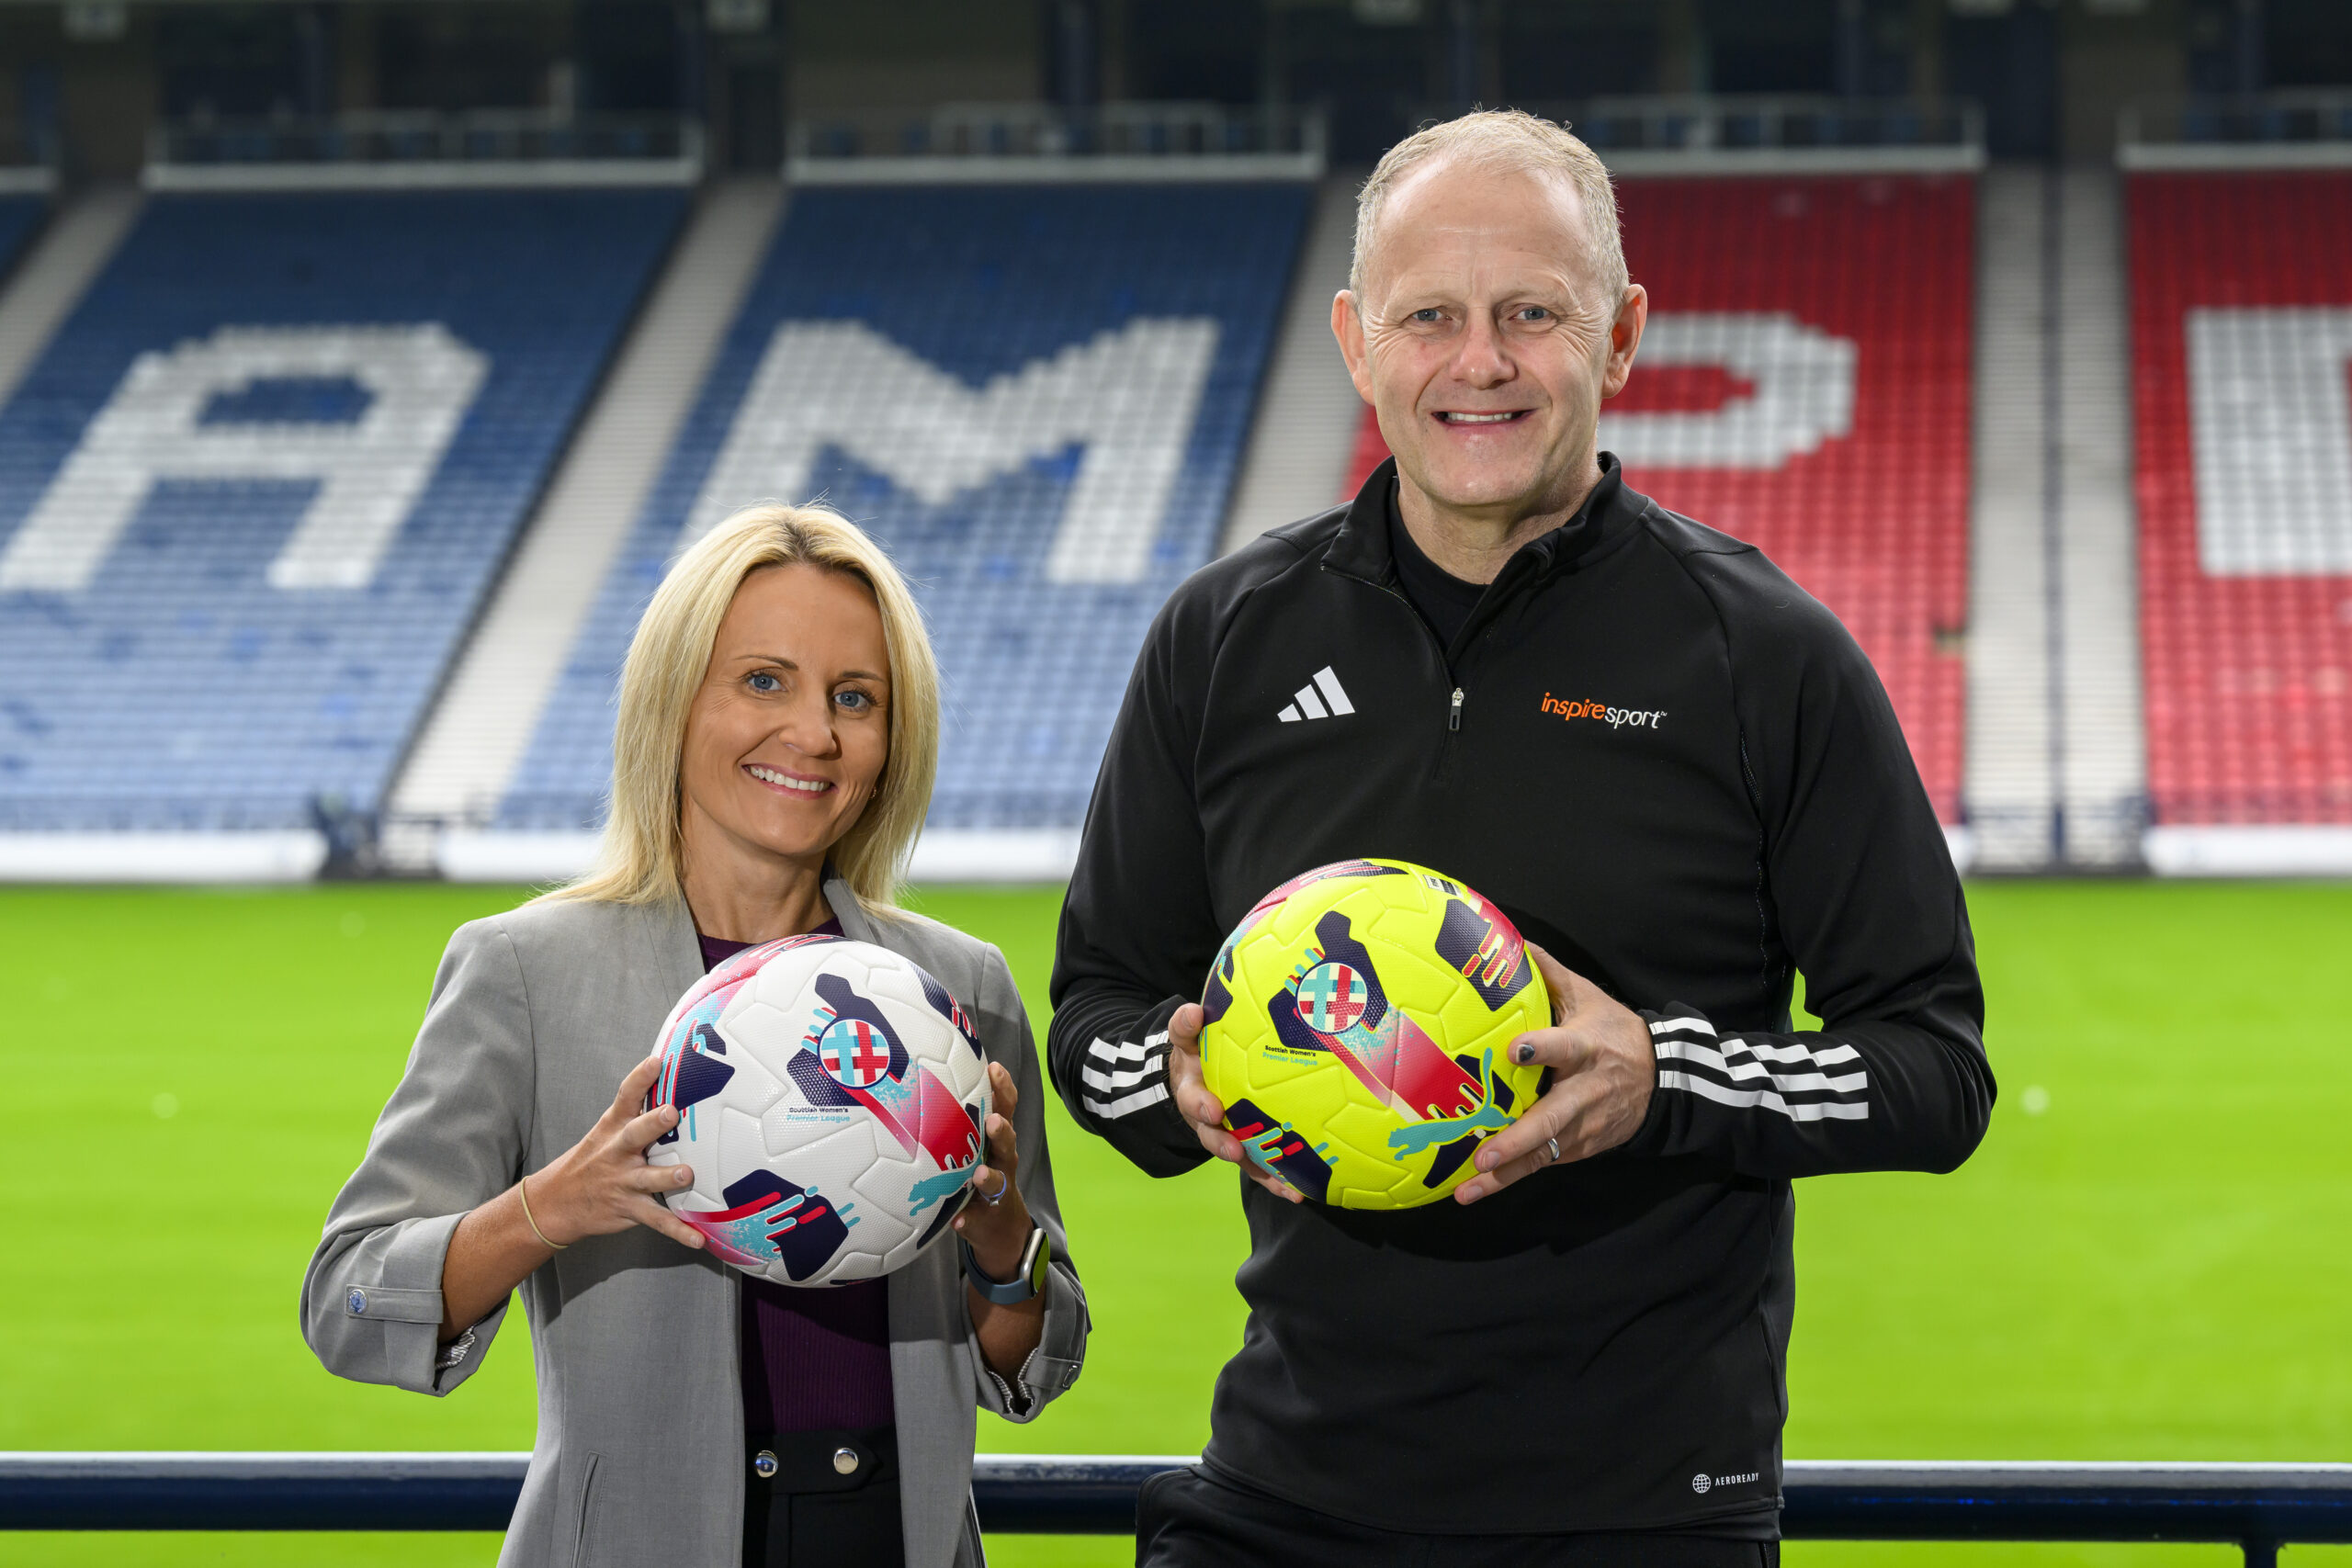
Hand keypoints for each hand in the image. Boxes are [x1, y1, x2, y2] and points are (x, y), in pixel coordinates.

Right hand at [530, 1055, 706, 1250]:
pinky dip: (679, 1231)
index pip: (626, 1097)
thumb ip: (637, 1111)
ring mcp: (623, 1182)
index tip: (657, 1061)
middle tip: (670, 1113)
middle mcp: (617, 1152)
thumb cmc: (592, 1160)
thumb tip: (675, 1083)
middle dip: (652, 1124)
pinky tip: (699, 1238)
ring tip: (687, 1174)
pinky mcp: (629, 1208)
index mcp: (613, 1128)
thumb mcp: (607, 1130)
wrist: (556, 1203)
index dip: (640, 1078)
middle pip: (634, 1134)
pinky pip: (657, 1220)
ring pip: (647, 1178)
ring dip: (667, 1177)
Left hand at [952, 1061, 1035, 1277]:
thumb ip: (959, 1118)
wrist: (1000, 1226)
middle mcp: (1002, 1160)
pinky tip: (958, 1220)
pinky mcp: (985, 1217)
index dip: (1003, 1088)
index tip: (994, 1068)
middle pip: (1007, 1141)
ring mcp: (998, 1190)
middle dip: (1001, 1130)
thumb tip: (924, 1078)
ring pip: (998, 1180)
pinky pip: (976, 1218)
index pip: (1005, 1108)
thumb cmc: (979, 1171)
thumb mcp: (975, 1143)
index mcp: (997, 1138)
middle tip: (992, 1120)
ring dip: (990, 1177)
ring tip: (980, 1174)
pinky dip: (968, 1219)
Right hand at [1167, 1001, 1304, 1203]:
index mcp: (1192, 1092)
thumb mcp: (1187, 1037)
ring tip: (1285, 1186)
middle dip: (1223, 1144)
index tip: (1213, 1109)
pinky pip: (1261, 1165)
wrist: (1195, 1078)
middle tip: (1236, 1151)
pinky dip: (1277, 1179)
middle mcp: (1206, 1119)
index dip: (1201, 1105)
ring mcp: (1226, 1135)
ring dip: (1259, 1172)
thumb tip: (1192, 1010)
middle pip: (1212, 1135)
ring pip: (1240, 1157)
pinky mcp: (1246, 1148)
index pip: (1192, 1096)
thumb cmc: (1197, 1054)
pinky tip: (1300, 1190)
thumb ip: (1186, 1025)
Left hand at [1453, 944, 1653, 1204]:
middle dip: (1516, 1140)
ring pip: (1543, 1154)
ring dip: (1506, 1175)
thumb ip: (1550, 972)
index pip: (1564, 1048)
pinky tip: (1476, 1190)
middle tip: (1482, 1155)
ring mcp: (1584, 1127)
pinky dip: (1512, 1178)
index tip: (1514, 1051)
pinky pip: (1543, 1164)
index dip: (1542, 1049)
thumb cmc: (1615, 1031)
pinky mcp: (1580, 1148)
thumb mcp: (1588, 997)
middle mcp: (1585, 1092)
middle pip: (1551, 1119)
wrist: (1663, 1079)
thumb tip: (1513, 939)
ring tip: (1468, 1191)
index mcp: (1587, 1049)